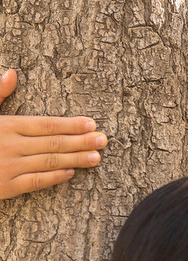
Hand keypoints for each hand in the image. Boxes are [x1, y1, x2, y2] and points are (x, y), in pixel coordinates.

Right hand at [0, 68, 106, 198]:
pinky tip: (71, 173)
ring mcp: (9, 167)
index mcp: (6, 126)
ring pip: (49, 162)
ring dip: (75, 159)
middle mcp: (11, 146)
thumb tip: (12, 73)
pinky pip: (35, 182)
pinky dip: (55, 177)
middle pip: (53, 143)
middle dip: (81, 142)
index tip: (91, 123)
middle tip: (104, 140)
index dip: (70, 124)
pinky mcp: (6, 187)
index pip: (46, 124)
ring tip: (96, 158)